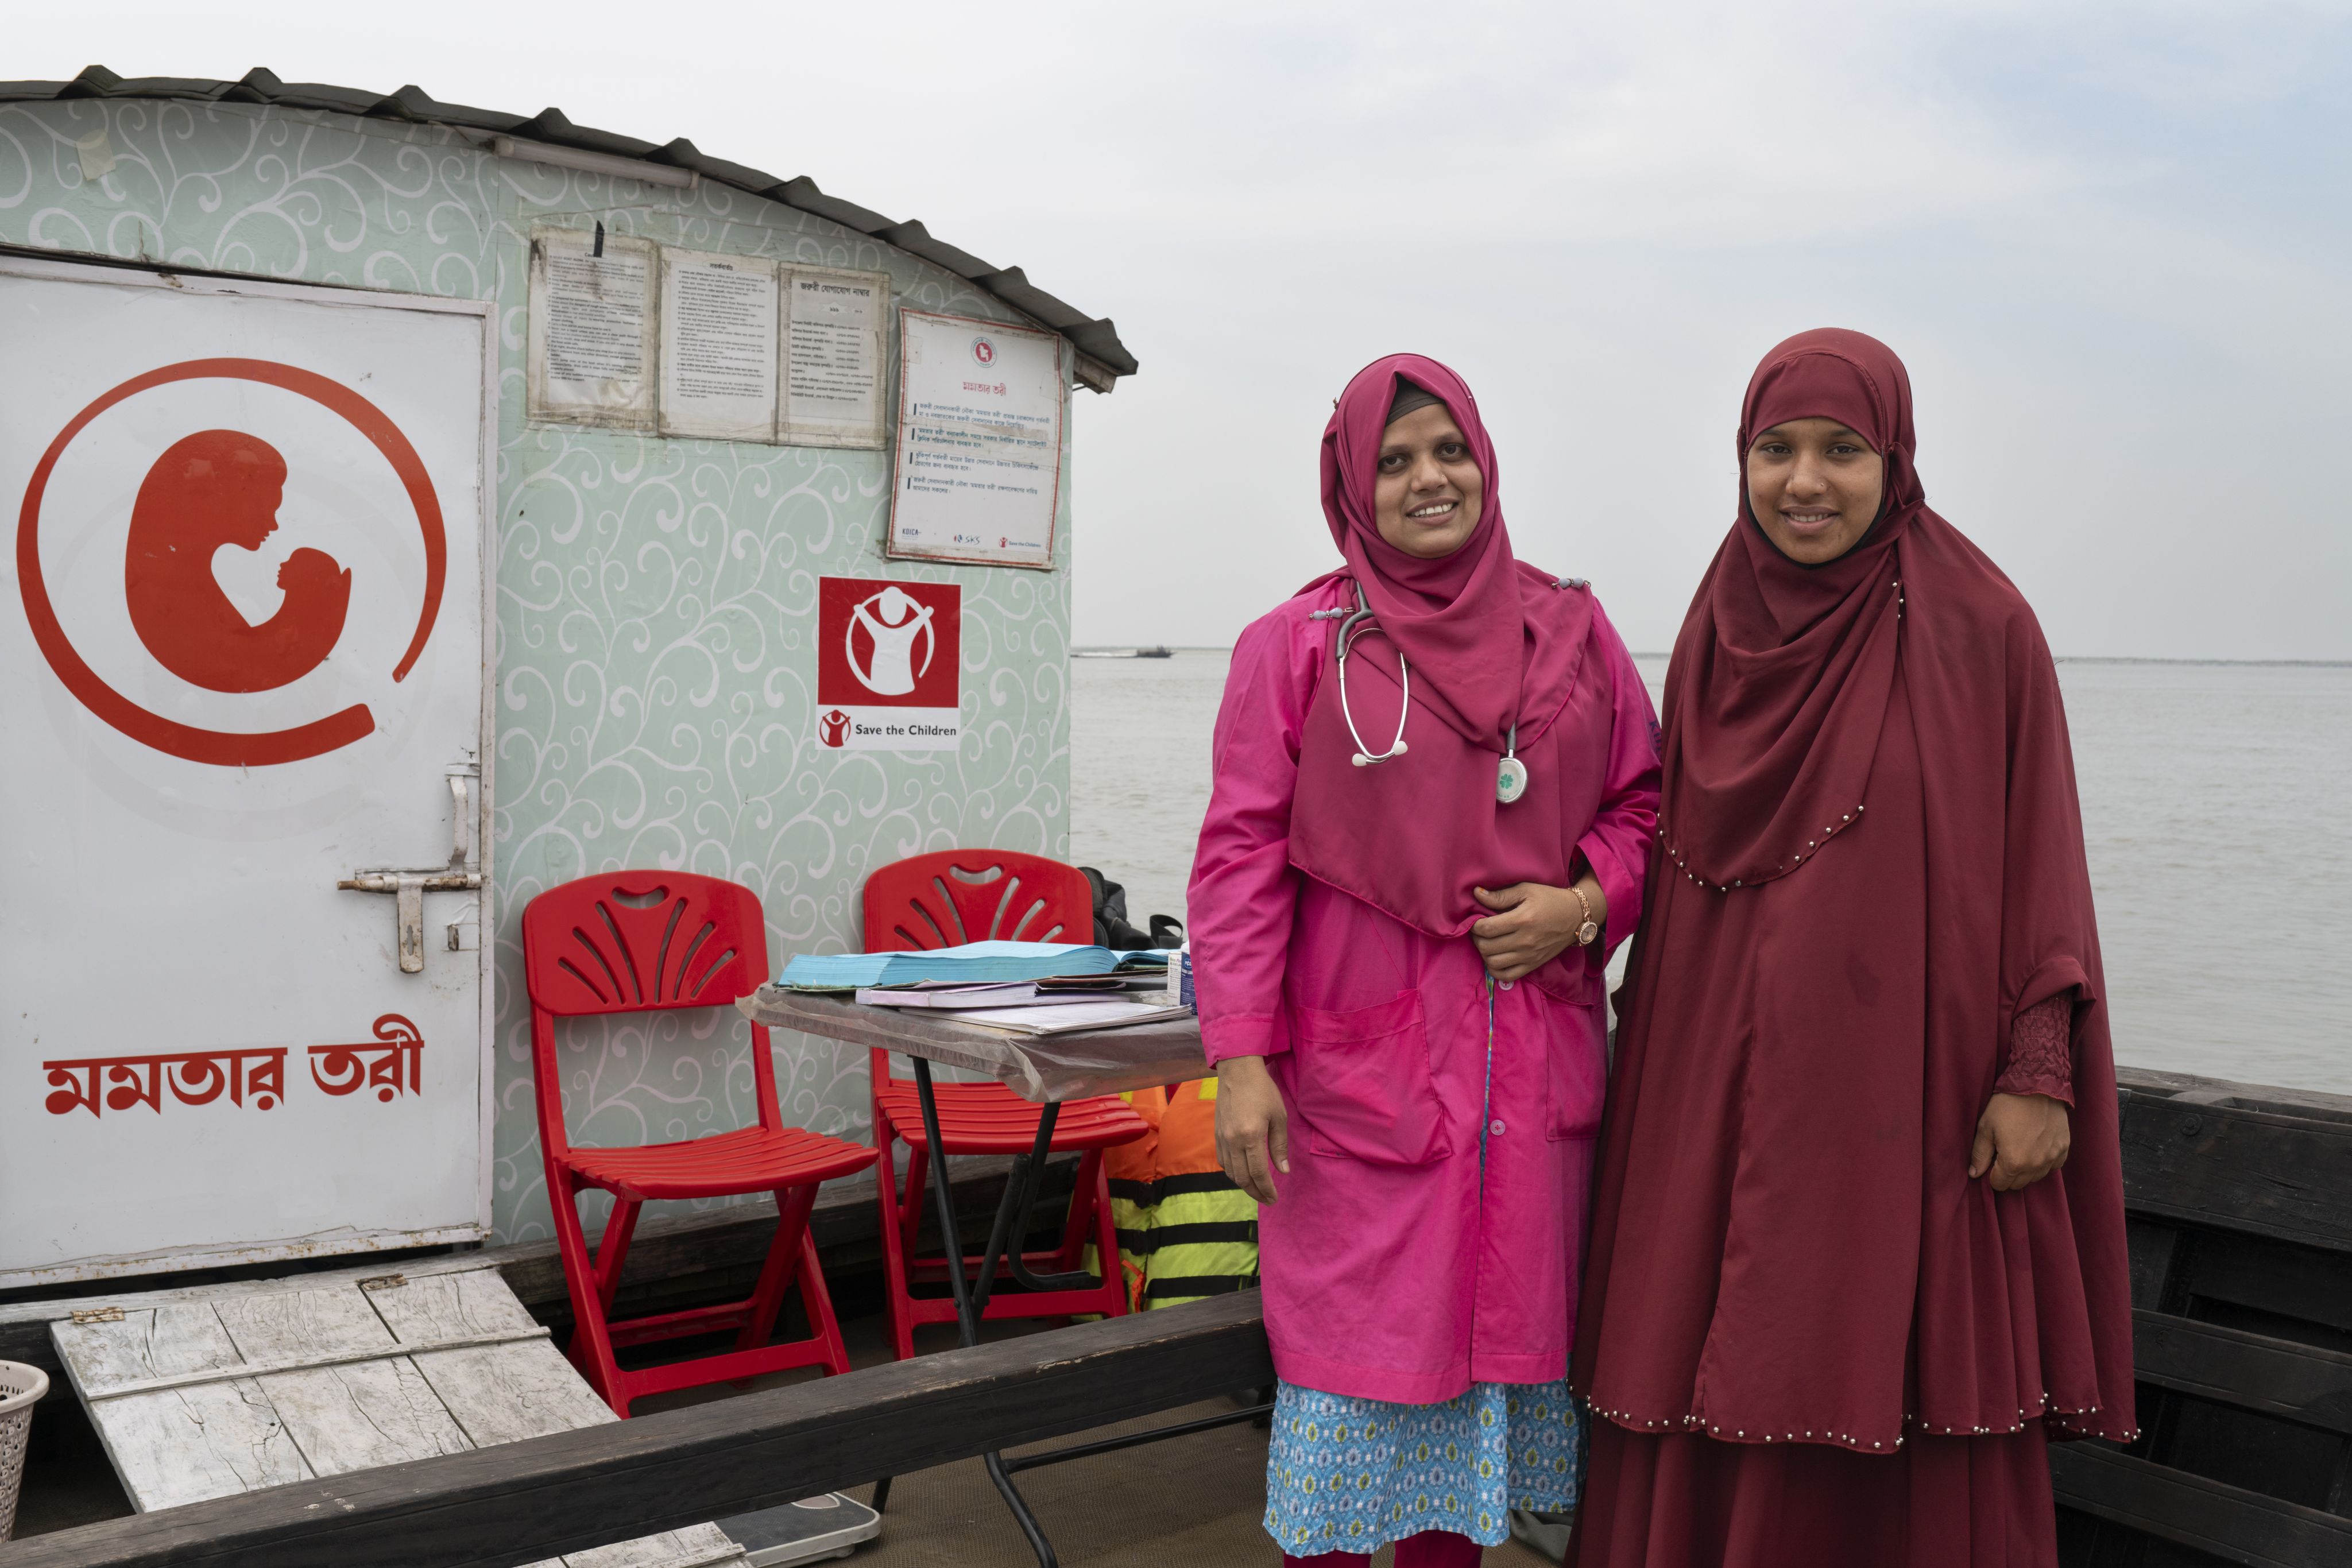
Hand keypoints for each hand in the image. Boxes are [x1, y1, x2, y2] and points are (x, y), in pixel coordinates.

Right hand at [1215, 1055, 1288, 1203]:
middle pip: (1242, 1178)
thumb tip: (1283, 1171)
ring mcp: (1222, 1138)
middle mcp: (1233, 1140)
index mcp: (1251, 1136)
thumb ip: (1279, 1146)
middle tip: (1268, 1199)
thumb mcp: (1279, 1117)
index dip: (1267, 1189)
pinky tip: (1243, 1172)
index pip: (1258, 1173)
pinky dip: (1233, 1172)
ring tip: (1257, 1189)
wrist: (1238, 1072)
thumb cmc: (1263, 1091)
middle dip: (1256, 1192)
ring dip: (1244, 1185)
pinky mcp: (1217, 1134)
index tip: (1275, 1198)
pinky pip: (1223, 1161)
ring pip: (1230, 1172)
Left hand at [1471, 878, 1603, 981]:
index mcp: (1522, 920)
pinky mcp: (1533, 965)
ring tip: (1488, 942)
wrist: (1576, 917)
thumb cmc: (1549, 900)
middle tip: (1481, 930)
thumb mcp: (1526, 890)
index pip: (1487, 928)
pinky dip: (1495, 969)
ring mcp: (1529, 956)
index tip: (1476, 919)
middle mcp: (1525, 941)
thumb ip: (1500, 895)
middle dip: (1477, 938)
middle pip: (1487, 947)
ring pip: (1493, 962)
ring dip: (1484, 953)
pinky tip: (1495, 957)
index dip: (1474, 925)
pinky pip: (1507, 976)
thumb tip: (1476, 894)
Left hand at [1969, 1093, 2070, 1190]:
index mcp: (2014, 1162)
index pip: (2000, 1184)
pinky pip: (2053, 1165)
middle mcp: (2035, 1165)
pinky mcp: (2064, 1148)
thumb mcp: (1985, 1127)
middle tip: (2003, 1154)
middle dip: (2008, 1174)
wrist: (2037, 1086)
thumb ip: (1979, 1154)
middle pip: (2018, 1183)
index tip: (1991, 1161)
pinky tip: (2036, 1147)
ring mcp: (2052, 1158)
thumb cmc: (2007, 1105)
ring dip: (2026, 1169)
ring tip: (2020, 1149)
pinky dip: (2044, 1161)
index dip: (1992, 1174)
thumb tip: (1974, 1174)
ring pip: (2036, 1177)